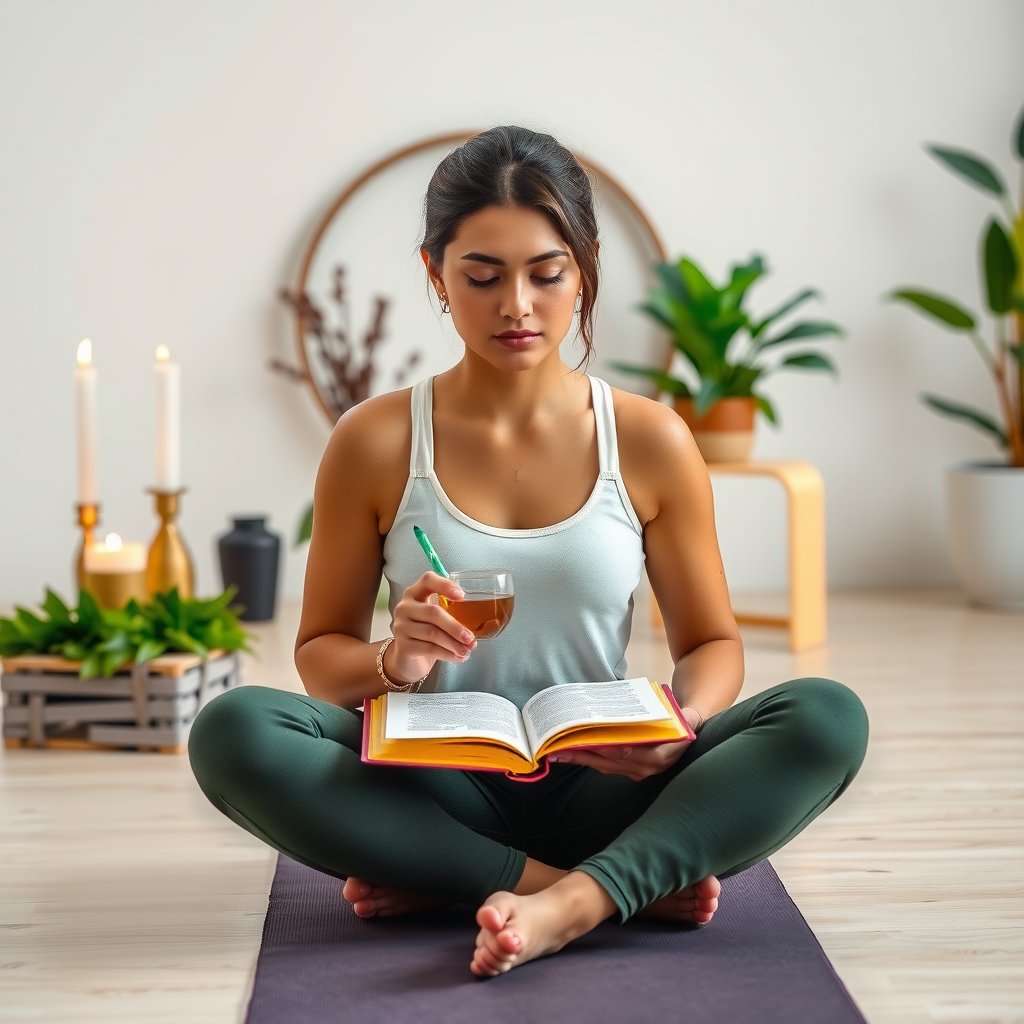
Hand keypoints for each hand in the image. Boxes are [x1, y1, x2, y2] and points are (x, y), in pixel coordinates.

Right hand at [384, 572, 476, 684]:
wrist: (408, 658)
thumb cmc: (426, 633)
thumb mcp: (436, 618)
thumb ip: (452, 613)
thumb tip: (487, 619)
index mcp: (415, 593)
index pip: (428, 580)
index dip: (445, 585)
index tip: (462, 596)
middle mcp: (405, 607)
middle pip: (433, 612)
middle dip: (455, 626)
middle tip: (470, 637)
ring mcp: (401, 626)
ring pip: (432, 633)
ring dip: (454, 643)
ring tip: (467, 650)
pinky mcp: (403, 645)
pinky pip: (429, 648)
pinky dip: (447, 654)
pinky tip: (457, 657)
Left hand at [548, 707, 700, 780]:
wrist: (685, 732)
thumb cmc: (682, 722)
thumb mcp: (688, 719)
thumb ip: (686, 719)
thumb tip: (686, 716)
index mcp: (662, 757)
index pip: (636, 756)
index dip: (618, 752)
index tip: (599, 745)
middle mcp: (647, 769)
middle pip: (612, 763)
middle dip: (586, 756)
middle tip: (563, 748)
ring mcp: (636, 771)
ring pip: (604, 766)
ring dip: (582, 759)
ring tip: (559, 751)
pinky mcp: (627, 770)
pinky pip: (605, 765)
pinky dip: (588, 758)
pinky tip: (571, 751)